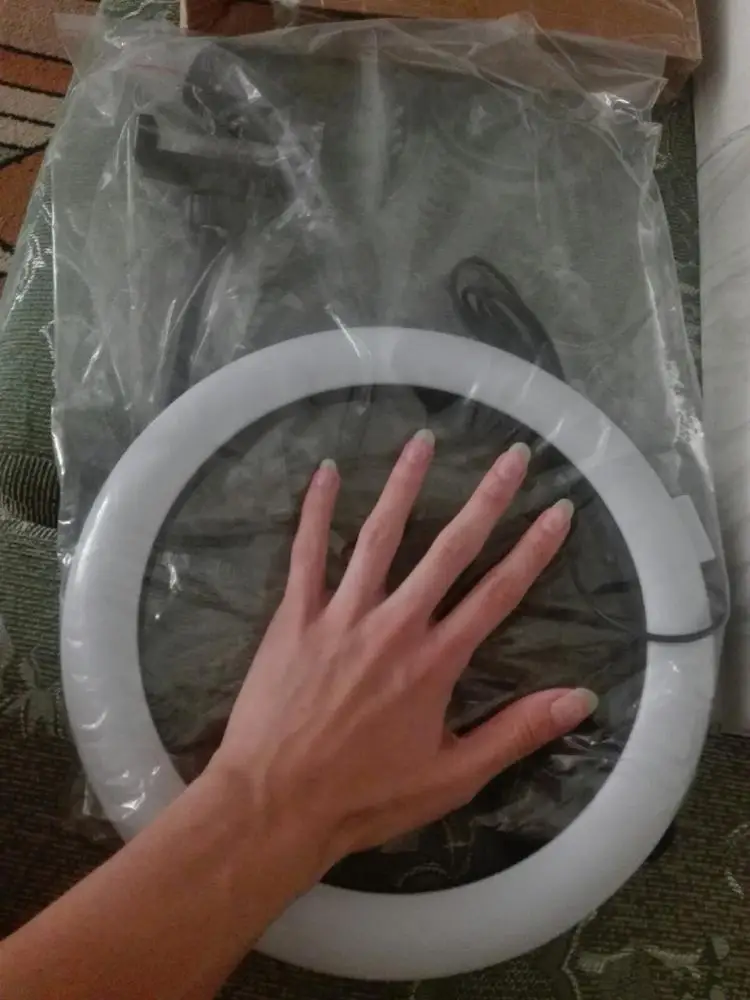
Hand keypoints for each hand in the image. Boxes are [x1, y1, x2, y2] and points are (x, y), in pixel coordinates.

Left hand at [211, 430, 595, 876]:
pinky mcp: (295, 617)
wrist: (276, 804)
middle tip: (512, 456)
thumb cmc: (366, 796)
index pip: (497, 593)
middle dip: (486, 500)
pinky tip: (327, 472)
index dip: (533, 550)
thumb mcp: (454, 777)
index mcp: (436, 661)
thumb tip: (582, 699)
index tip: (558, 510)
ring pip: (379, 537)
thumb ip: (517, 733)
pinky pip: (306, 553)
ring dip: (405, 486)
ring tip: (425, 440)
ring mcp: (341, 614)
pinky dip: (315, 511)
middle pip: (449, 550)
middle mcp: (395, 625)